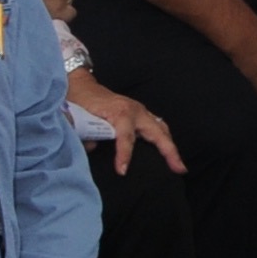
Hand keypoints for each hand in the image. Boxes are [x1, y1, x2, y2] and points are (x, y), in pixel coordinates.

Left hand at [69, 74, 184, 176]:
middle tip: (179, 169)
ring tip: (178, 165)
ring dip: (171, 147)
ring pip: (162, 129)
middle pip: (158, 132)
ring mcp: (140, 111)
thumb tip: (93, 148)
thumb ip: (84, 135)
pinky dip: (165, 139)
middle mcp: (135, 110)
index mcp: (120, 111)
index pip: (126, 137)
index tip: (122, 171)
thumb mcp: (76, 118)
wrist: (81, 86)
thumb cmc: (80, 101)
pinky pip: (158, 127)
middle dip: (170, 151)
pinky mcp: (139, 114)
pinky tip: (167, 152)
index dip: (124, 155)